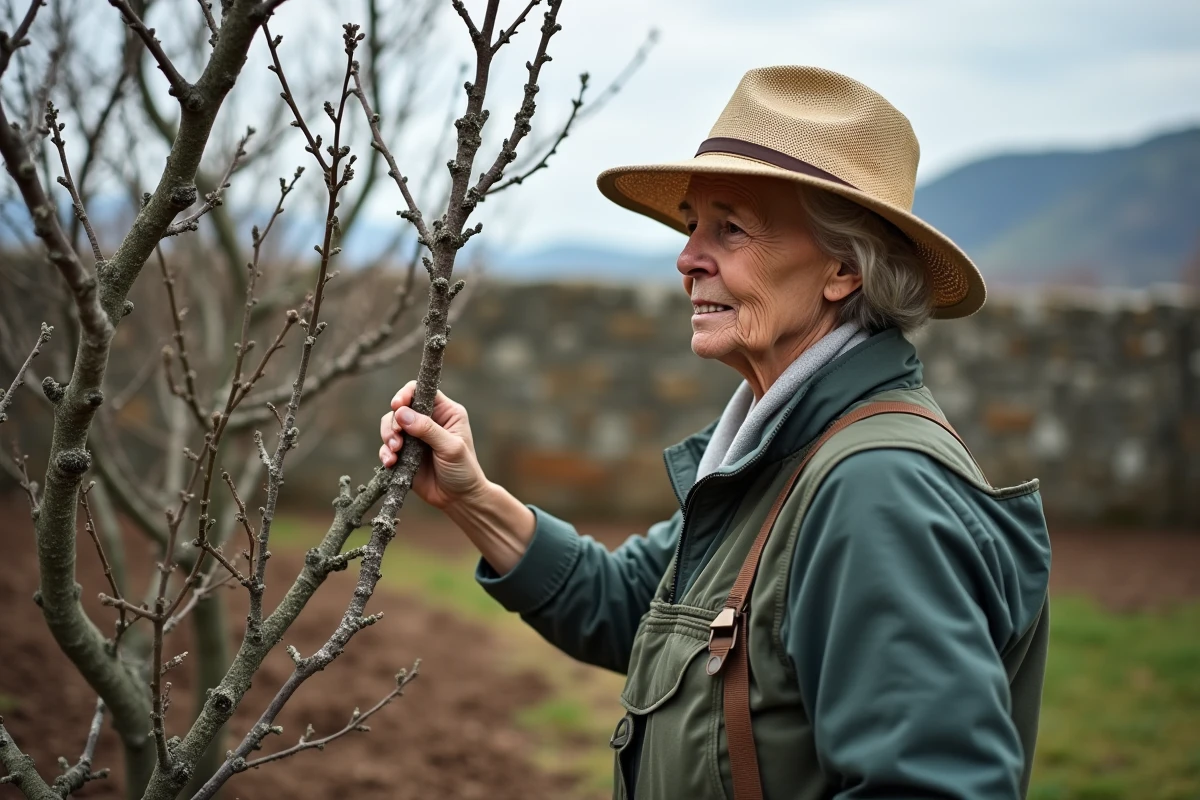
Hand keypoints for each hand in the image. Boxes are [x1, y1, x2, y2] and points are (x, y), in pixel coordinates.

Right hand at [378, 381, 486, 509]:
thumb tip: (401, 413)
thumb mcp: (451, 447)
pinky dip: (385, 453)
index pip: (421, 391)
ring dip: (388, 437)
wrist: (459, 499)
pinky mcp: (404, 454)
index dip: (406, 394)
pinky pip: (387, 447)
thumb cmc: (463, 470)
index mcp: (445, 412)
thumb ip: (428, 429)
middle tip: (397, 439)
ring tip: (394, 452)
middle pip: (400, 408)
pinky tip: (391, 463)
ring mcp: (414, 437)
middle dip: (394, 422)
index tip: (397, 405)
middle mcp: (428, 421)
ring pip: (390, 426)